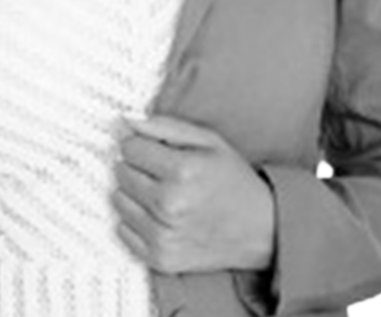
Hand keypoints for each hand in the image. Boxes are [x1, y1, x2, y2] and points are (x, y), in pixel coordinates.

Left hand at [112, 114, 275, 274]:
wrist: (262, 229)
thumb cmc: (233, 180)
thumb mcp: (208, 141)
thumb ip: (165, 126)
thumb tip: (127, 121)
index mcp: (182, 171)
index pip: (130, 148)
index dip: (140, 144)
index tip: (152, 149)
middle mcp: (170, 205)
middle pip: (121, 172)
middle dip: (136, 166)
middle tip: (159, 171)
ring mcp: (164, 235)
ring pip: (119, 200)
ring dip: (133, 193)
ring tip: (160, 192)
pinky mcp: (161, 259)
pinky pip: (123, 230)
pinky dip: (135, 220)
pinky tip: (158, 215)